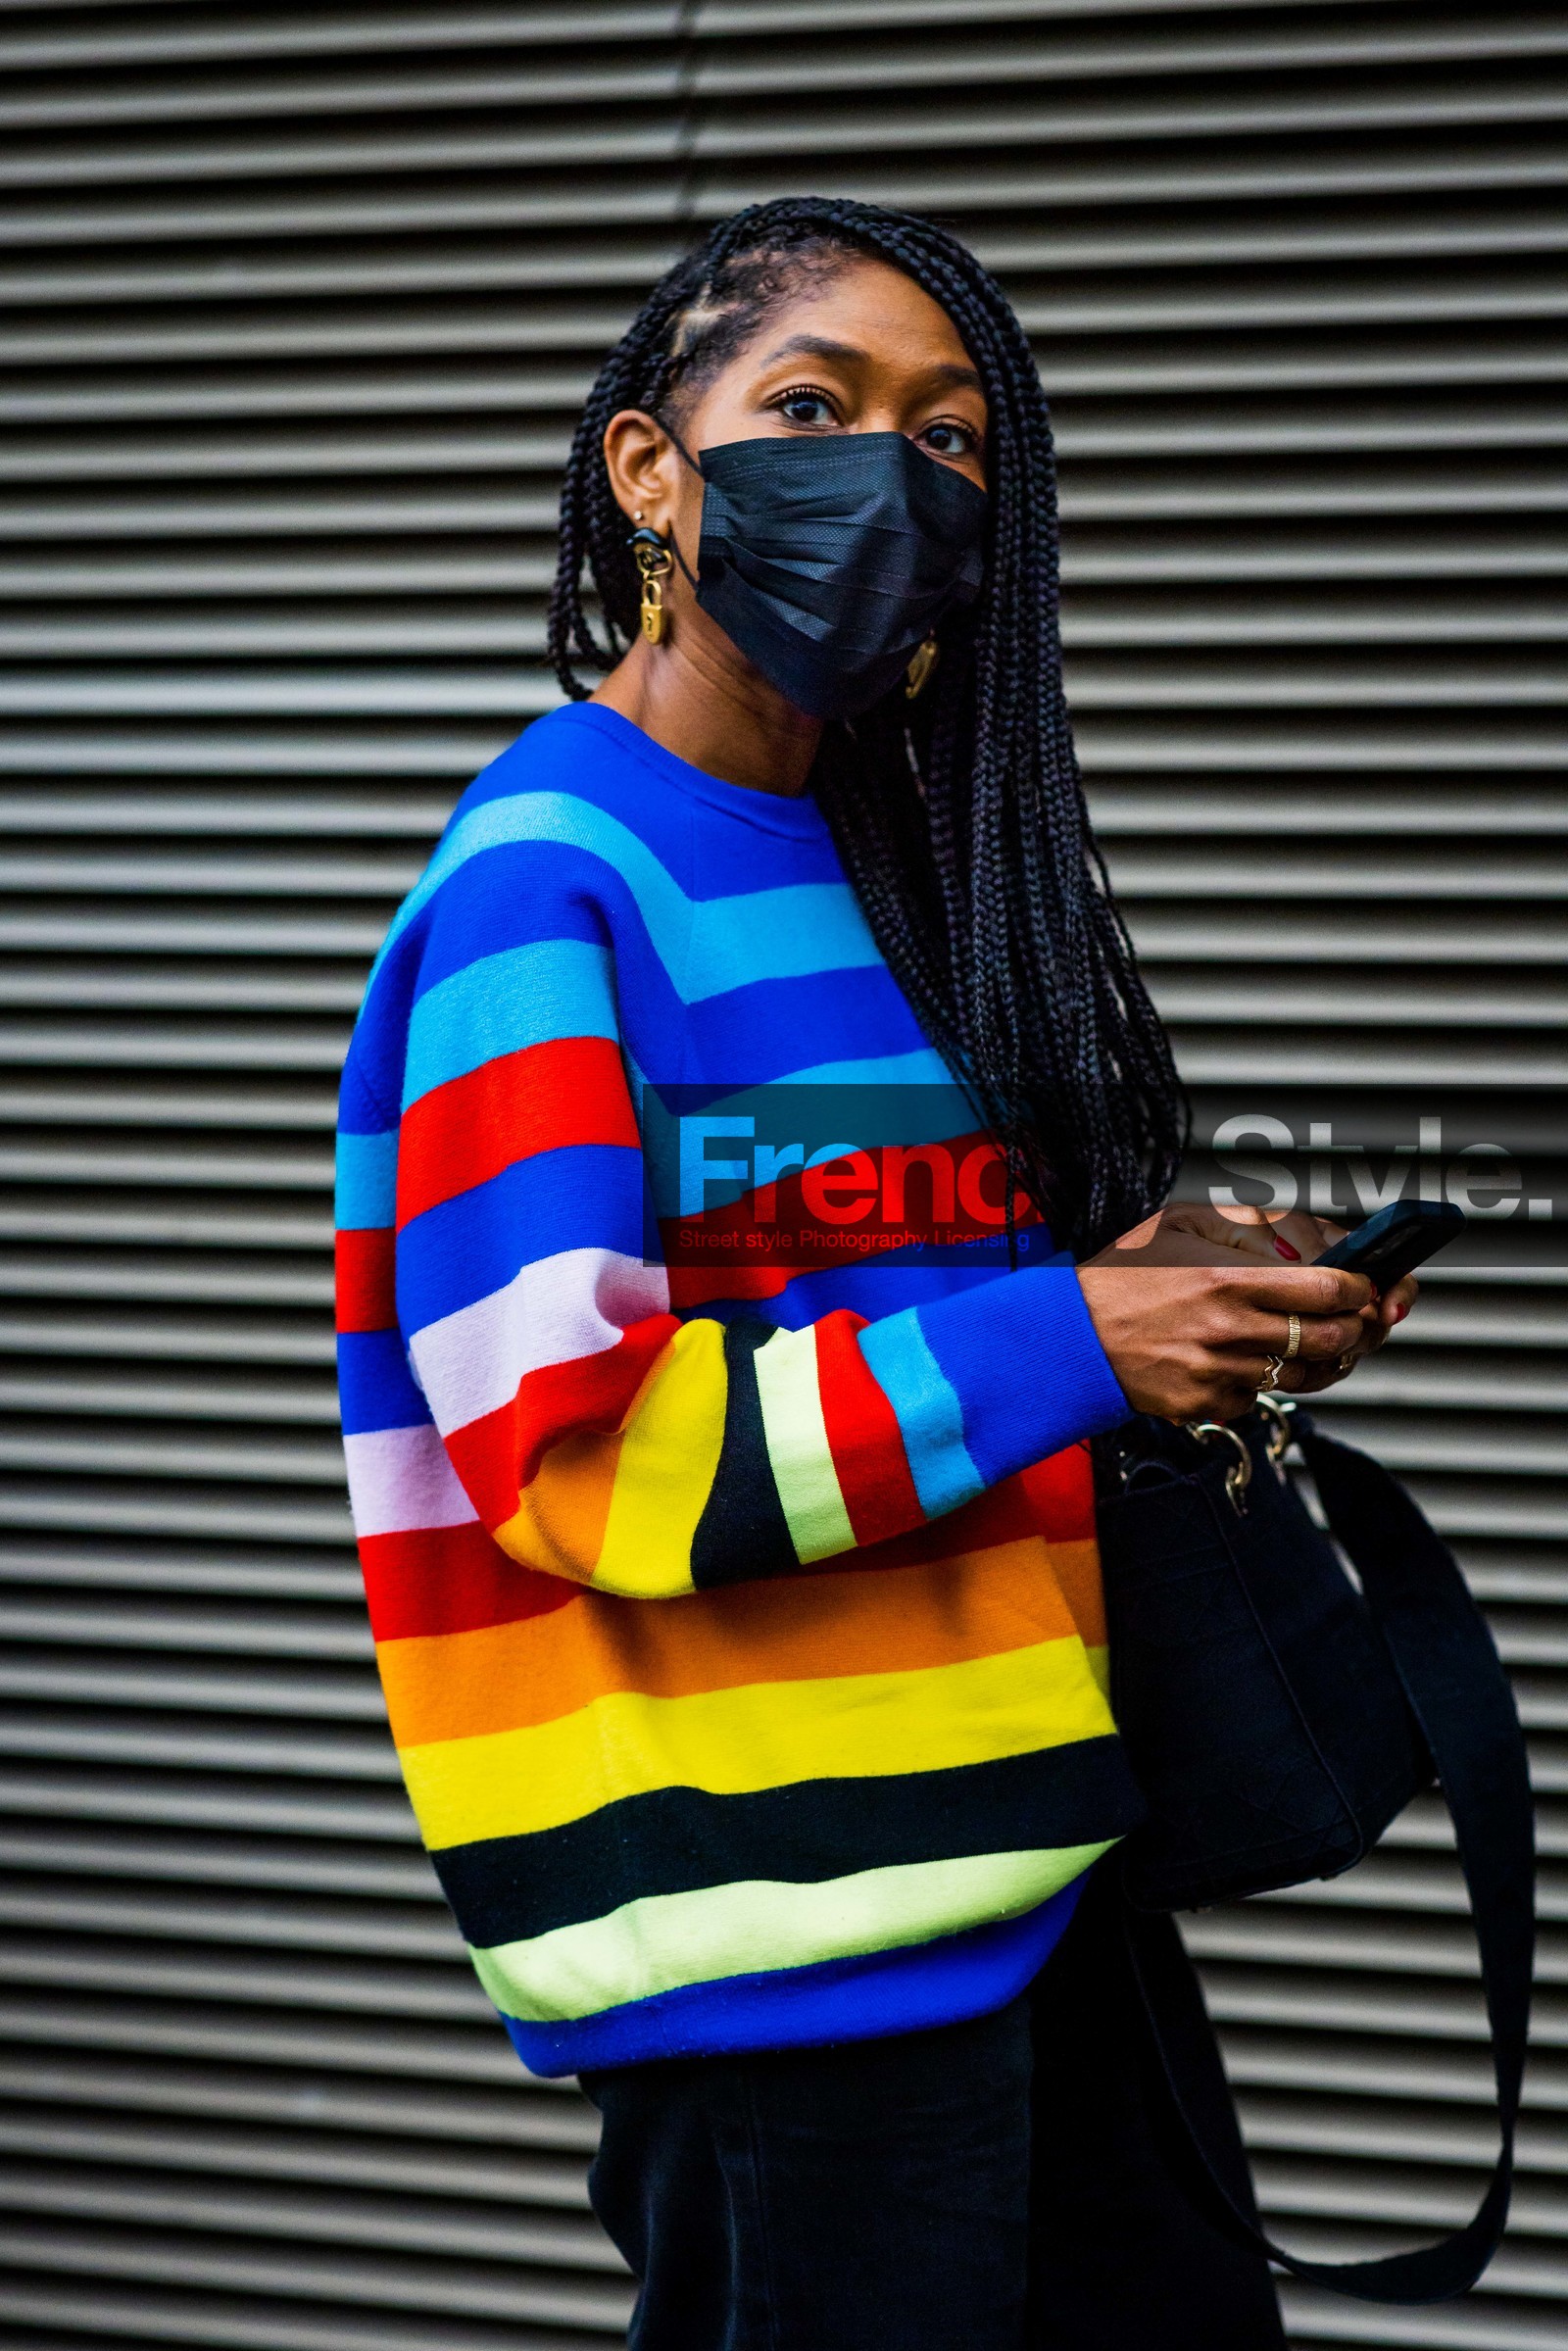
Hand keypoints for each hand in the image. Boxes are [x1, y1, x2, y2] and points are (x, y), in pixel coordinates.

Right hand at [1077, 1202, 1401, 1422]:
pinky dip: (1266, 1380)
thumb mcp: (1182, 1223)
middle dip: (1357, 1326)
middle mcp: (1232, 1330)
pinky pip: (1261, 1397)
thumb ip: (1249, 1227)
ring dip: (1323, 1358)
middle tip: (1353, 1316)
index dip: (1361, 1287)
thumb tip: (1308, 1247)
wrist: (1071, 1334)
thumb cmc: (1127, 1273)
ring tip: (1313, 1339)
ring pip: (1307, 1376)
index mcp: (1231, 1279)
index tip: (1364, 1284)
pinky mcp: (1209, 1406)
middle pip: (1333, 1338)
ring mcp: (1222, 1374)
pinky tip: (1250, 1358)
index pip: (1331, 1289)